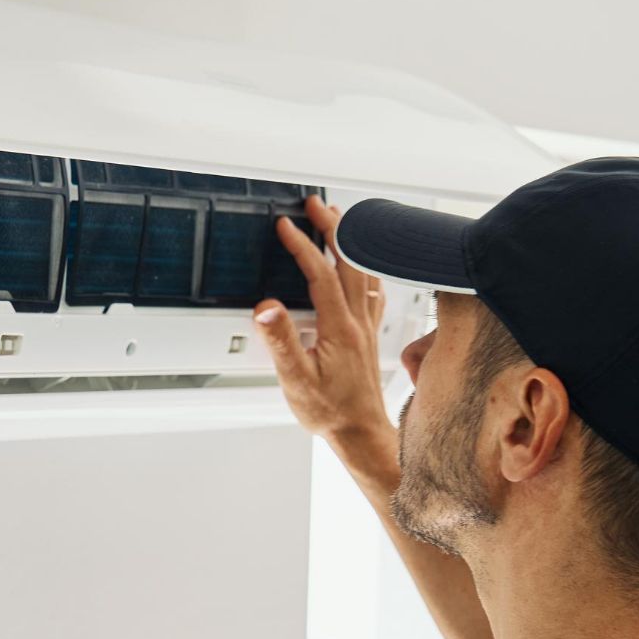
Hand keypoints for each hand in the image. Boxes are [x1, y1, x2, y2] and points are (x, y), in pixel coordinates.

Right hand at [253, 195, 396, 456]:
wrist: (360, 433)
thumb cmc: (330, 411)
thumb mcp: (295, 379)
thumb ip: (281, 342)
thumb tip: (266, 306)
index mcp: (338, 328)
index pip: (321, 275)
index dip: (303, 246)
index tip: (287, 226)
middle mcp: (357, 322)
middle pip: (349, 262)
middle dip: (332, 228)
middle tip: (316, 205)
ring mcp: (366, 327)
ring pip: (364, 271)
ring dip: (351, 242)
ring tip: (338, 221)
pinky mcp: (369, 336)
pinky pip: (372, 291)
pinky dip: (367, 268)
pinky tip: (364, 267)